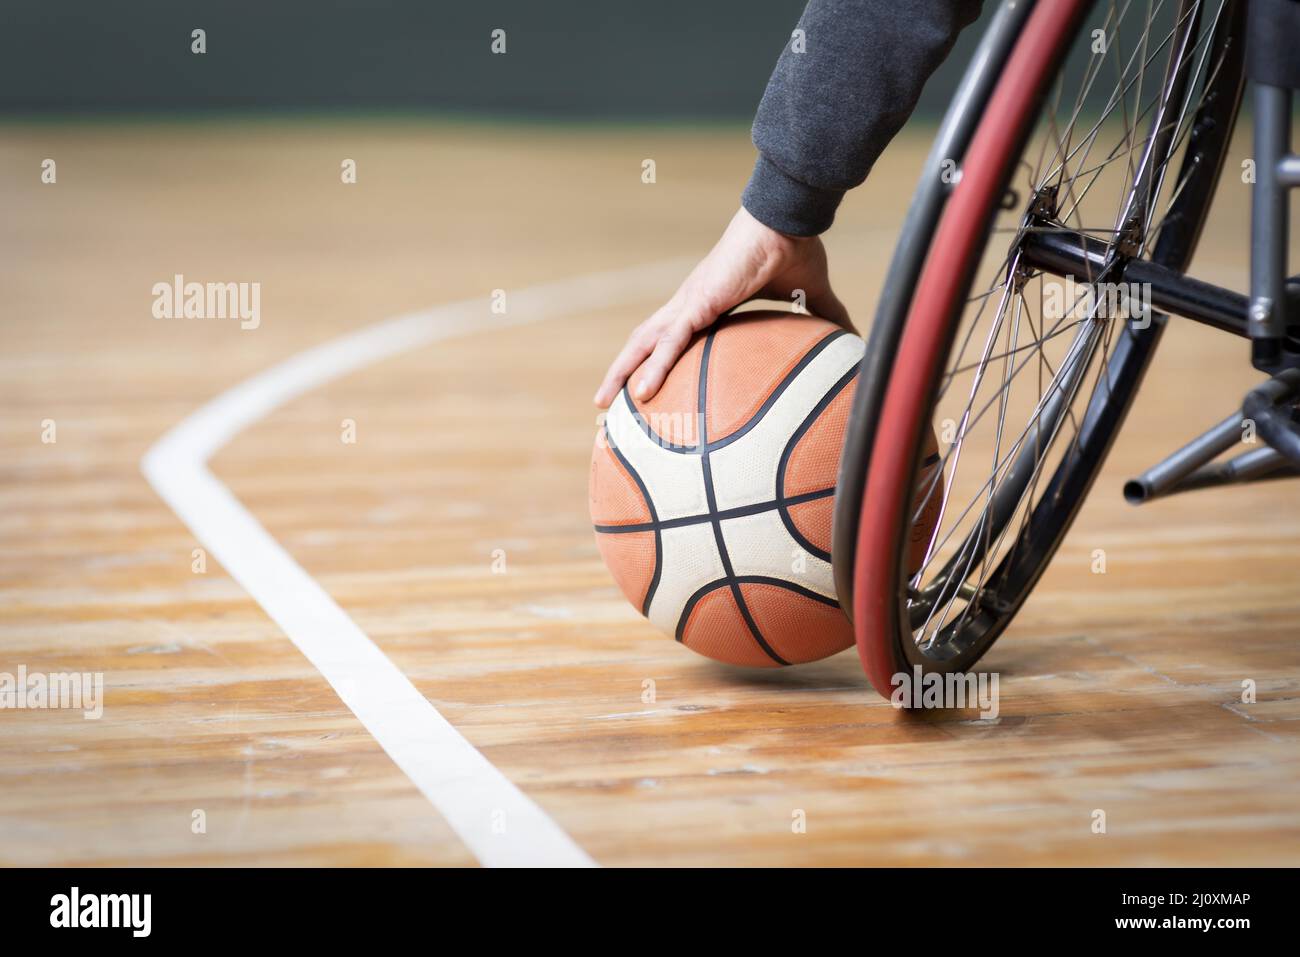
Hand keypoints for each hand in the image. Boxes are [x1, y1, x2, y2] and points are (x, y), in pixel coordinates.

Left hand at [593, 206, 853, 407]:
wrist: (789, 219)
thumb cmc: (795, 249)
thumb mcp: (812, 296)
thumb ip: (826, 318)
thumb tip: (854, 341)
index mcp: (706, 305)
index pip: (670, 339)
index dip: (653, 361)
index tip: (641, 390)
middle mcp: (689, 305)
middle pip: (644, 344)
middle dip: (622, 372)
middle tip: (603, 404)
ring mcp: (689, 303)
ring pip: (644, 344)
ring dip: (622, 372)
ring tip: (602, 403)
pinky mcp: (698, 302)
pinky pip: (670, 341)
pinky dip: (654, 366)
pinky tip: (640, 392)